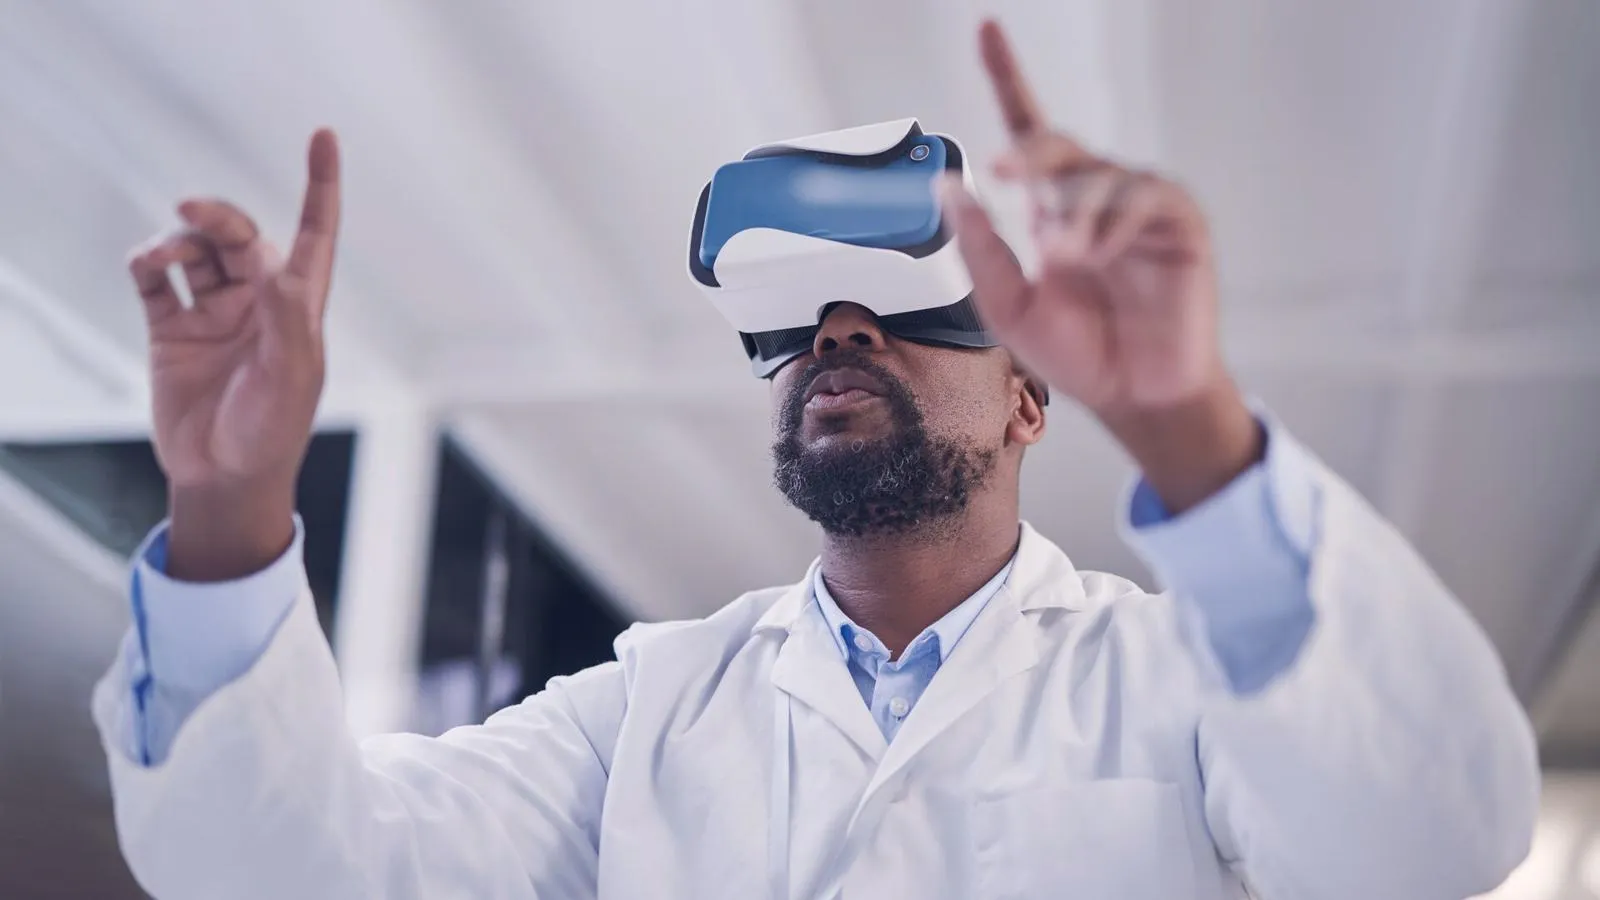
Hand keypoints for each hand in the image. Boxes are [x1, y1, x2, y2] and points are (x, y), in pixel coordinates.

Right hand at [126, 129, 341, 577]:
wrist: (222, 478)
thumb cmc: (270, 434)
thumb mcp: (291, 379)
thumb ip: (287, 320)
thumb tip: (279, 271)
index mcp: (300, 308)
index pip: (315, 233)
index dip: (320, 185)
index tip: (323, 136)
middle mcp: (259, 302)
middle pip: (240, 234)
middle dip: (217, 215)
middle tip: (191, 210)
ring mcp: (214, 314)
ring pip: (195, 251)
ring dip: (177, 241)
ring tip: (160, 260)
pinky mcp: (172, 331)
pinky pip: (156, 281)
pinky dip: (148, 263)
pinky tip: (145, 266)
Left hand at [944, 22, 1259, 511]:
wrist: (1131, 394)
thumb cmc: (1076, 352)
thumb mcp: (1007, 306)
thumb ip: (980, 249)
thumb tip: (948, 186)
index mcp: (1050, 208)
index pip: (1027, 130)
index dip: (1008, 76)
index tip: (986, 27)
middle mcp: (1093, 195)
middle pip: (1054, 143)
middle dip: (1026, 153)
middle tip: (1000, 173)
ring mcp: (1137, 204)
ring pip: (1094, 173)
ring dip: (1069, 215)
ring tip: (1064, 263)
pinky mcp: (1176, 219)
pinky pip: (1140, 193)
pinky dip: (1111, 222)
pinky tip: (1101, 256)